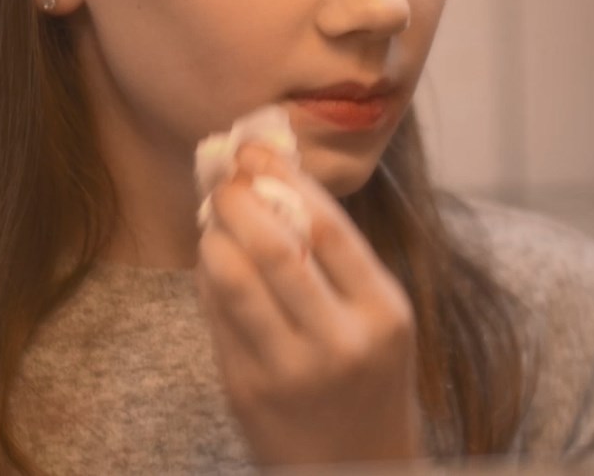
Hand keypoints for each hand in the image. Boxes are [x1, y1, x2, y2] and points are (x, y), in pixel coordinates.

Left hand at [196, 143, 423, 466]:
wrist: (356, 471)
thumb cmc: (368, 381)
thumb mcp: (377, 319)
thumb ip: (336, 258)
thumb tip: (277, 175)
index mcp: (384, 314)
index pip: (331, 229)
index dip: (288, 180)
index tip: (259, 149)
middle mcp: (341, 343)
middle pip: (276, 249)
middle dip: (240, 200)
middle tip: (225, 176)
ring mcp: (290, 371)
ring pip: (235, 280)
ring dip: (215, 234)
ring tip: (214, 213)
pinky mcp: (248, 390)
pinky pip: (217, 315)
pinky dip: (209, 275)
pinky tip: (213, 256)